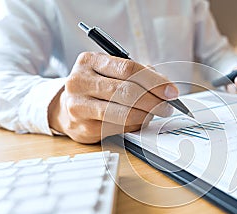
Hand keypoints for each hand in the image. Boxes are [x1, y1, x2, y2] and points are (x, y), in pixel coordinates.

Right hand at [48, 52, 177, 143]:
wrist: (65, 108)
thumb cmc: (95, 86)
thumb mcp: (109, 71)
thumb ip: (136, 73)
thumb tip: (165, 86)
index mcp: (89, 61)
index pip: (128, 68)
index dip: (154, 81)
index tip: (171, 90)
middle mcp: (79, 82)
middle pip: (127, 91)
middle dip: (154, 100)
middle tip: (168, 105)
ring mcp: (79, 106)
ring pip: (124, 113)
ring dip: (148, 114)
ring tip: (157, 112)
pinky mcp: (84, 128)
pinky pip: (119, 128)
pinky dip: (136, 125)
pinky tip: (141, 120)